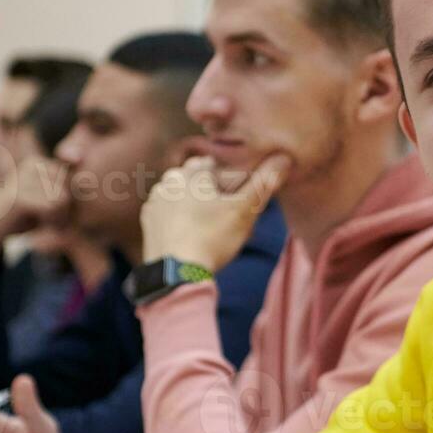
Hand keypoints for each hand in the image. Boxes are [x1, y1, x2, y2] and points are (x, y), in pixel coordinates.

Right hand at [0, 156, 70, 255]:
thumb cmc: (21, 216)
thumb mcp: (46, 201)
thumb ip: (66, 189)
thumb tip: (84, 169)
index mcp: (37, 163)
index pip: (72, 179)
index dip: (69, 200)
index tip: (56, 212)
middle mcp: (30, 166)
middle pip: (69, 188)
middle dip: (66, 209)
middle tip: (52, 221)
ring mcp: (23, 179)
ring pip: (63, 198)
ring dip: (60, 217)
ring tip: (47, 223)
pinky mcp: (18, 197)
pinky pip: (52, 207)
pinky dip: (53, 221)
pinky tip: (42, 226)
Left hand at [140, 154, 290, 271]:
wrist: (175, 275)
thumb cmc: (212, 238)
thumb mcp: (245, 211)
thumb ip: (265, 183)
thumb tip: (284, 158)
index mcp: (190, 172)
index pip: (216, 165)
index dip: (231, 180)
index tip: (239, 199)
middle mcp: (168, 181)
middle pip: (198, 180)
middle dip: (212, 193)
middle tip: (227, 215)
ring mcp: (154, 202)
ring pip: (183, 196)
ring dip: (195, 206)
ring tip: (211, 229)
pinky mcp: (148, 223)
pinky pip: (169, 214)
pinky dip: (180, 221)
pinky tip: (192, 237)